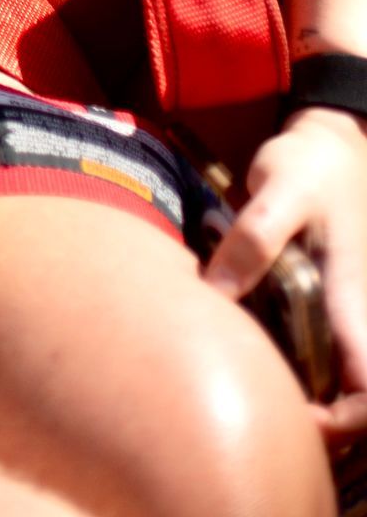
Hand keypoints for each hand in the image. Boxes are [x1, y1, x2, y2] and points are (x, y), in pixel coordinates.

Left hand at [204, 105, 366, 443]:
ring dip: (307, 398)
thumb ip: (254, 240)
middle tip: (264, 414)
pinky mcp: (324, 301)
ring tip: (248, 389)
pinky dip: (294, 366)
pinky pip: (316, 351)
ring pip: (334, 378)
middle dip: (323, 427)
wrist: (334, 142)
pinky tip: (252, 355)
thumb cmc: (313, 167)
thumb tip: (217, 294)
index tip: (299, 419)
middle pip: (354, 399)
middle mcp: (354, 317)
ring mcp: (341, 312)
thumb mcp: (279, 191)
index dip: (346, 424)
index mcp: (353, 304)